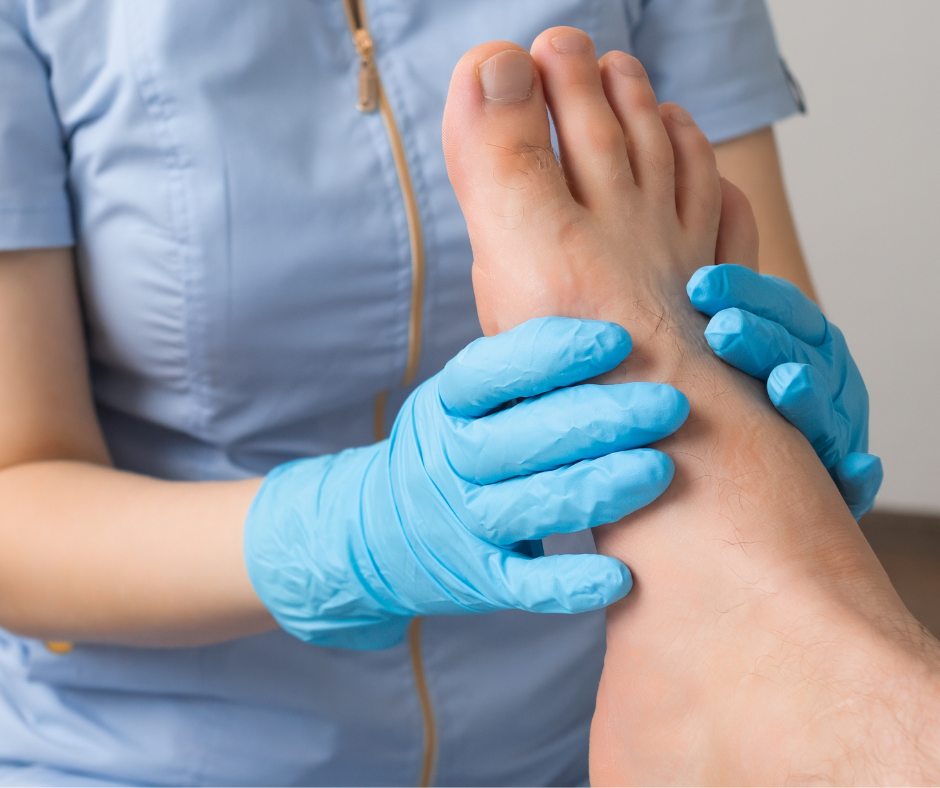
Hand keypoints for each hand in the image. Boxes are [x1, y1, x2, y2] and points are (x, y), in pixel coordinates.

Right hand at [245, 317, 689, 648]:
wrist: (380, 533)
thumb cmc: (454, 446)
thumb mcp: (463, 400)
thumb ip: (521, 371)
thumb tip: (613, 314)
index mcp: (447, 404)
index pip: (490, 371)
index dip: (554, 353)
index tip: (619, 339)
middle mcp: (450, 460)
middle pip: (521, 437)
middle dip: (599, 418)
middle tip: (670, 404)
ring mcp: (462, 522)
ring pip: (530, 505)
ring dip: (596, 488)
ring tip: (661, 470)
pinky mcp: (478, 578)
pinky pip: (524, 584)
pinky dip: (569, 583)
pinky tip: (621, 574)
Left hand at [687, 264, 882, 518]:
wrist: (753, 464)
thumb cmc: (729, 385)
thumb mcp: (721, 341)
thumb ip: (708, 303)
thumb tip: (695, 224)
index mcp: (805, 337)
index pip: (781, 306)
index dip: (745, 292)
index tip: (697, 284)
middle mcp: (827, 378)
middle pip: (799, 353)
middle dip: (761, 340)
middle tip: (720, 330)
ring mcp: (838, 427)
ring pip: (826, 411)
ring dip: (807, 396)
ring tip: (783, 383)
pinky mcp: (841, 481)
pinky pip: (856, 481)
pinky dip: (860, 476)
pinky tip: (855, 470)